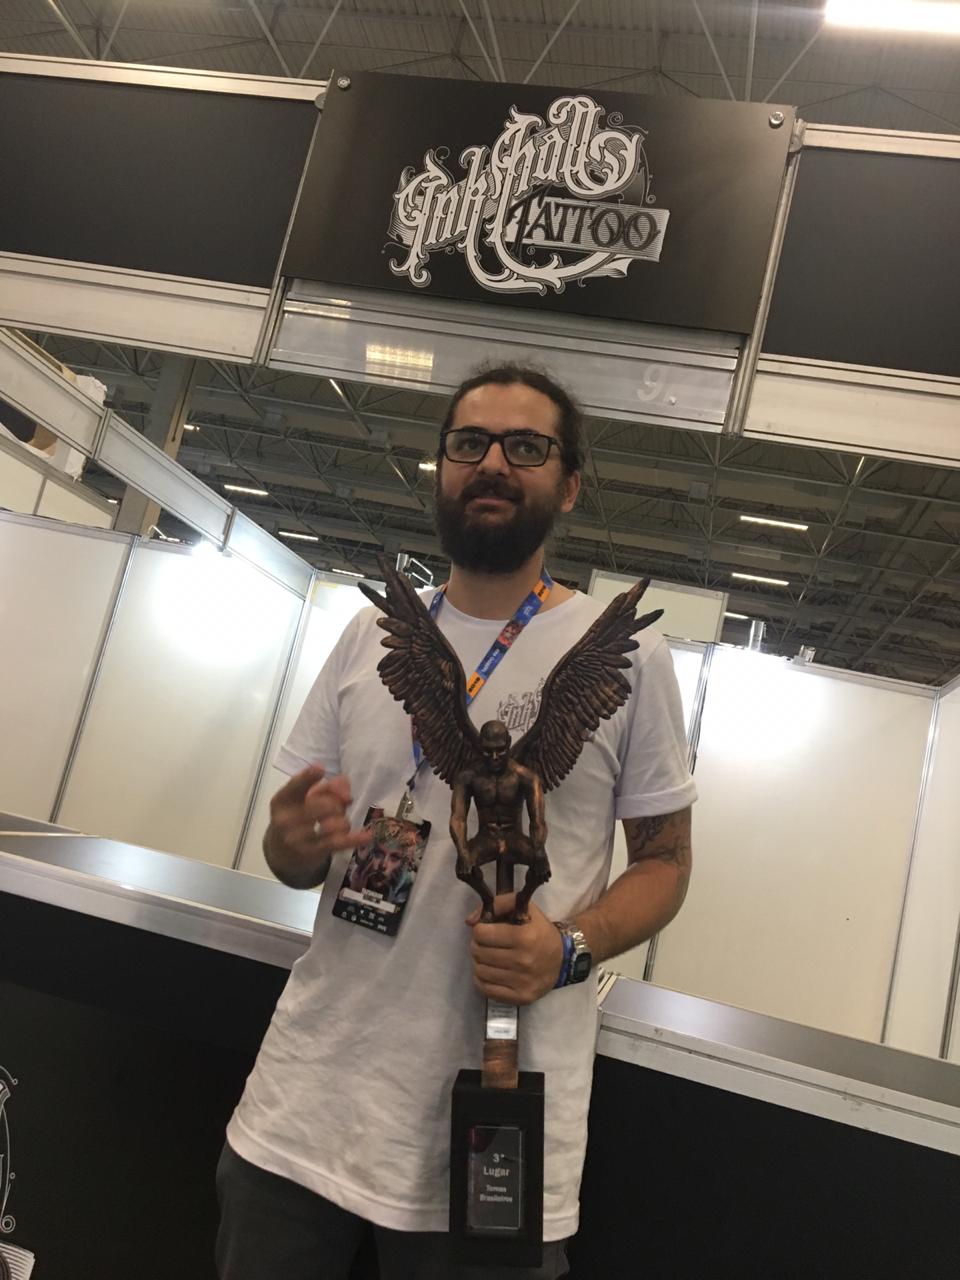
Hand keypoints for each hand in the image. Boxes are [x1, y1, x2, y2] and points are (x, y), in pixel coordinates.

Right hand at [268, 765, 369, 881]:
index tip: (321, 768)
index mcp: (282, 800)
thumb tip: (346, 783)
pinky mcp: (312, 852)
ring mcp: (297, 839)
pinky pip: (337, 844)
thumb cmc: (297, 816)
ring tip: (340, 820)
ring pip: (331, 825)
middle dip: (337, 803)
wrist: (283, 852)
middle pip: (320, 805)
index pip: (294, 786)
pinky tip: (368, 836)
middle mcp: (286, 820)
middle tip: (340, 805)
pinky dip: (354, 839)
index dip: (307, 777)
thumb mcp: (304, 798)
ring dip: (343, 820)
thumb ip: (326, 787)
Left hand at [466, 893, 563, 1005]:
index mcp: (524, 937)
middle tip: (485, 944)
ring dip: (479, 962)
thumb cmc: (539, 931)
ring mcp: (522, 981)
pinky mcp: (520, 997)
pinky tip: (489, 972)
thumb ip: (498, 904)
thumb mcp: (525, 908)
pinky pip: (485, 990)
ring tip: (488, 957)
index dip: (480, 930)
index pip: (482, 934)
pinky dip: (481, 980)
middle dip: (477, 945)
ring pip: (480, 971)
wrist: (563, 959)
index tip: (486, 930)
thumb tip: (470, 921)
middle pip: (478, 952)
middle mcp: (523, 961)